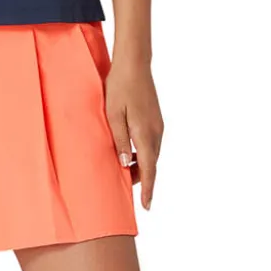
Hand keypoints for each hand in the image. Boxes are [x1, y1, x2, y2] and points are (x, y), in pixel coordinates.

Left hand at [104, 59, 163, 209]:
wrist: (134, 64)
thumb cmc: (119, 87)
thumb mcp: (112, 115)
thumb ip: (119, 140)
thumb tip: (124, 163)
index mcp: (144, 133)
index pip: (148, 168)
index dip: (148, 189)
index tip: (146, 206)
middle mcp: (156, 132)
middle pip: (151, 164)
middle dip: (142, 180)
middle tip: (126, 191)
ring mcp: (158, 125)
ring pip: (151, 154)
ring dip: (141, 166)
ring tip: (124, 174)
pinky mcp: (156, 119)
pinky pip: (151, 144)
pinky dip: (143, 154)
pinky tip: (130, 154)